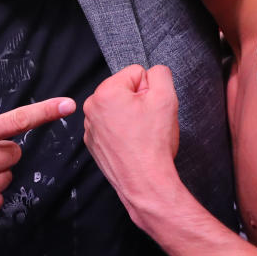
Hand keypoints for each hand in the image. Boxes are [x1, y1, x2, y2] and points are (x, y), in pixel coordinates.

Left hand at [83, 65, 179, 224]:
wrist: (145, 182)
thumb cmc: (153, 143)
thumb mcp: (166, 97)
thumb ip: (161, 74)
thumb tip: (154, 72)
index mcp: (105, 92)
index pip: (136, 73)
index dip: (150, 90)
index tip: (151, 109)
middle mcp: (91, 107)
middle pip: (125, 91)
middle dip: (139, 102)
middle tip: (148, 123)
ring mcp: (90, 127)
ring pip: (119, 108)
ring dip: (131, 117)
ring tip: (140, 135)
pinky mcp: (94, 143)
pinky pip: (112, 126)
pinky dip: (122, 132)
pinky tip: (132, 144)